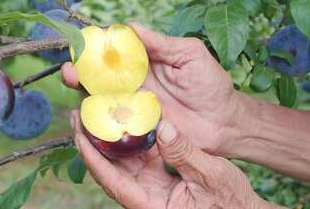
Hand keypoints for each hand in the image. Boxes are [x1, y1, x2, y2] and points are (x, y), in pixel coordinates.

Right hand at [62, 22, 236, 154]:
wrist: (223, 121)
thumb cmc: (210, 83)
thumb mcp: (189, 54)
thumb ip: (161, 43)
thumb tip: (130, 26)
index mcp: (144, 59)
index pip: (115, 47)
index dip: (97, 42)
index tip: (84, 39)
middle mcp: (133, 80)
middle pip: (99, 72)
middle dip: (81, 67)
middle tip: (71, 67)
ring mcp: (132, 103)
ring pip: (99, 95)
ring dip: (82, 88)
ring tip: (72, 81)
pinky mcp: (134, 125)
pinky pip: (110, 120)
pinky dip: (95, 115)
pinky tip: (85, 110)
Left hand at [70, 111, 273, 208]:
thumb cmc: (230, 203)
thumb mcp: (210, 175)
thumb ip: (184, 152)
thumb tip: (161, 126)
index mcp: (150, 205)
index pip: (112, 180)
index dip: (93, 157)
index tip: (79, 134)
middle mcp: (144, 197)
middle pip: (111, 169)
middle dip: (95, 142)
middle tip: (82, 113)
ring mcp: (151, 189)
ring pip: (124, 162)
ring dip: (113, 139)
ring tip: (101, 111)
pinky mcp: (160, 181)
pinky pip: (142, 159)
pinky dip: (136, 140)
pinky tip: (132, 119)